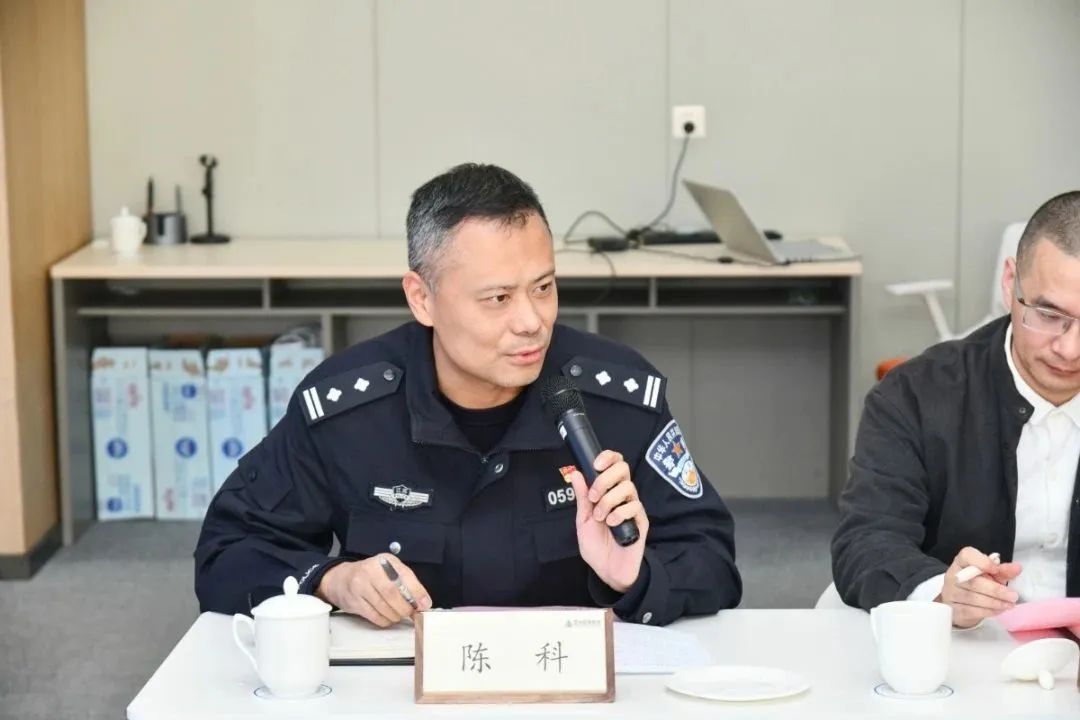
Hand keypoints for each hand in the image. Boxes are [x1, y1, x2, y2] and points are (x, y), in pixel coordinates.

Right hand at [315, 554, 431, 626]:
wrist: (340, 579)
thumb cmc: (371, 575)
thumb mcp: (389, 571)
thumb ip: (408, 583)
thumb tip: (424, 602)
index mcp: (384, 560)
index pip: (404, 576)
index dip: (417, 592)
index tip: (425, 604)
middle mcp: (370, 570)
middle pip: (392, 594)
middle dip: (405, 607)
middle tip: (410, 613)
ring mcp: (359, 586)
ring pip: (383, 607)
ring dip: (396, 616)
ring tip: (399, 615)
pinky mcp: (353, 601)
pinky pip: (374, 616)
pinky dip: (385, 620)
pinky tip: (387, 617)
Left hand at [566, 450, 649, 593]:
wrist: (607, 570)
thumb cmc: (596, 546)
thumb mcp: (583, 520)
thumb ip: (582, 497)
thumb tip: (576, 473)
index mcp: (608, 492)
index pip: (614, 464)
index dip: (608, 457)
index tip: (595, 464)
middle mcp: (622, 496)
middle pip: (623, 468)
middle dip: (605, 479)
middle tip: (594, 496)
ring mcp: (633, 508)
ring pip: (628, 487)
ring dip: (609, 500)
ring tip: (600, 517)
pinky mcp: (641, 521)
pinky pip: (634, 506)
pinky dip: (619, 512)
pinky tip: (611, 523)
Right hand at [938, 547, 1021, 627]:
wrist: (961, 602)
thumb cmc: (978, 584)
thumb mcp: (991, 575)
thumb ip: (1003, 571)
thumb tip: (1017, 568)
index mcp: (962, 562)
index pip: (967, 556)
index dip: (981, 561)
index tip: (995, 569)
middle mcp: (953, 575)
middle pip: (972, 581)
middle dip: (995, 590)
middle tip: (1013, 596)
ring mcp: (950, 593)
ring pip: (973, 598)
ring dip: (994, 603)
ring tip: (1009, 605)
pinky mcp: (952, 609)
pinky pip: (971, 611)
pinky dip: (987, 611)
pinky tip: (998, 610)